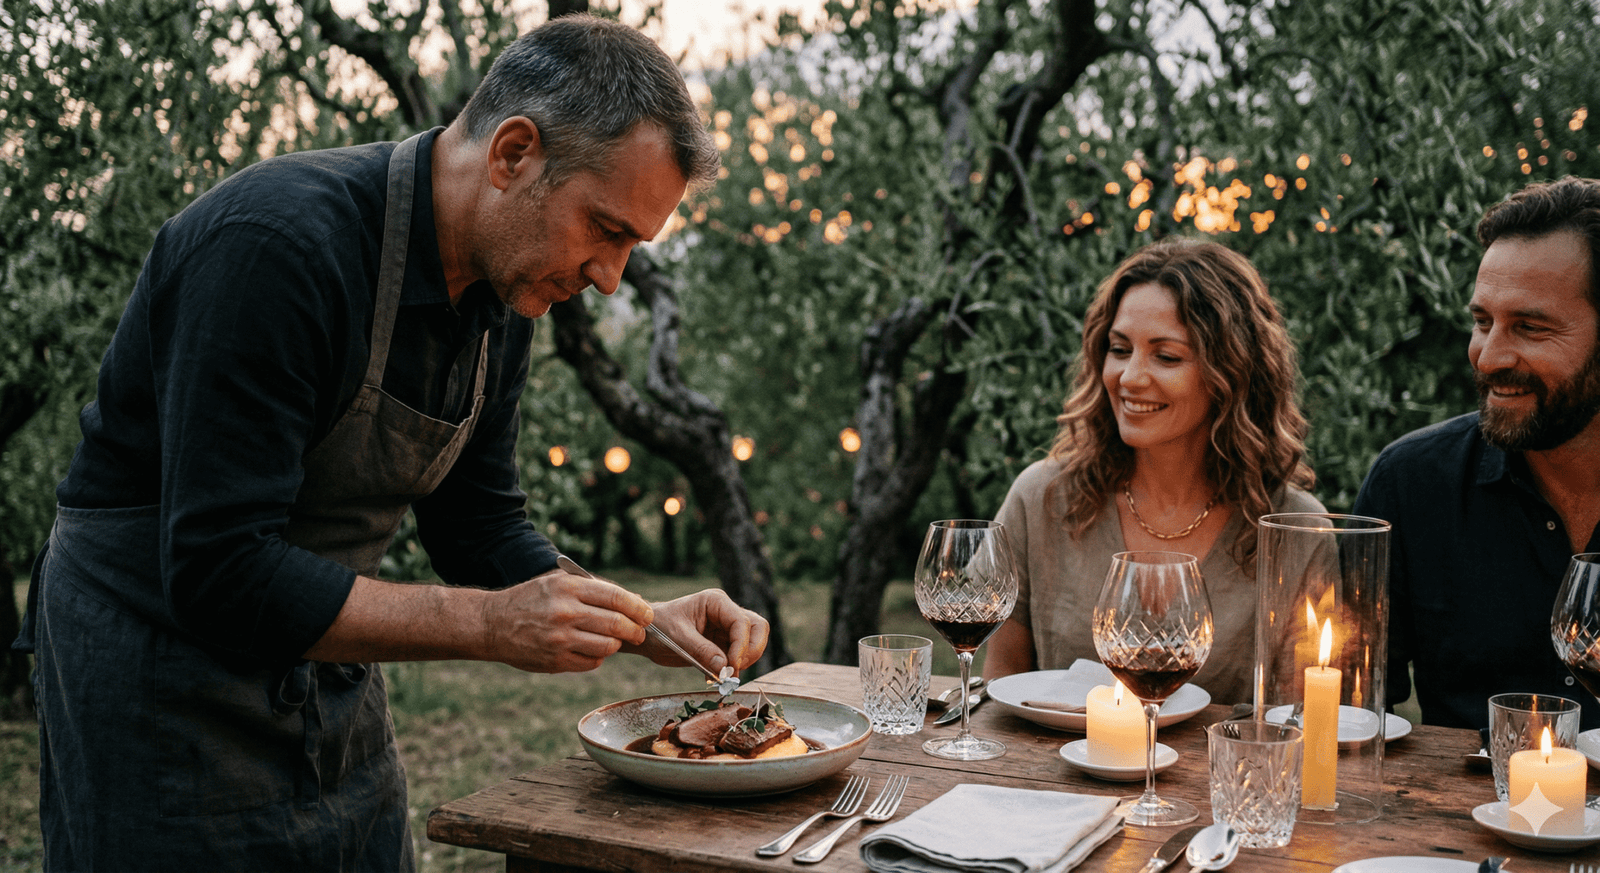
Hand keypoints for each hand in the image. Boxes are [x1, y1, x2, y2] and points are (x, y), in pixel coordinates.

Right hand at [480, 567, 653, 672]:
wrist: (493, 624)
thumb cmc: (532, 600)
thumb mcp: (559, 583)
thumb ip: (594, 590)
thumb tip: (635, 600)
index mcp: (568, 588)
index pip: (617, 598)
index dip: (638, 608)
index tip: (647, 613)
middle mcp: (565, 613)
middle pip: (617, 624)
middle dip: (635, 630)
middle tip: (638, 632)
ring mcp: (560, 639)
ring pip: (608, 647)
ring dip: (616, 644)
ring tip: (613, 639)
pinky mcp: (555, 661)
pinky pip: (592, 662)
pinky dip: (598, 657)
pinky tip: (590, 649)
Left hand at [631, 589, 769, 675]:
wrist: (646, 635)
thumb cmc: (658, 627)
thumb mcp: (678, 637)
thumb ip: (702, 650)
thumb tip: (725, 668)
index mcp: (716, 602)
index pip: (742, 621)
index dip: (741, 645)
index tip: (731, 666)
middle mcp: (725, 613)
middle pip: (757, 628)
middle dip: (750, 651)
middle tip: (734, 670)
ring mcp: (725, 629)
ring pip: (752, 643)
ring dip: (743, 662)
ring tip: (723, 676)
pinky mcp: (722, 645)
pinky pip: (738, 657)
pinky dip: (732, 669)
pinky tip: (715, 677)